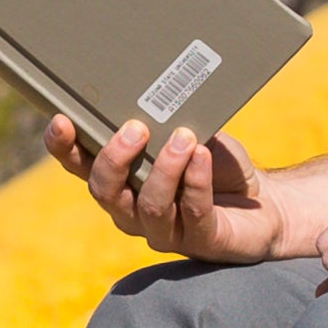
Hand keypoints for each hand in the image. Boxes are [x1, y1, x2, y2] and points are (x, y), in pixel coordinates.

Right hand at [50, 116, 275, 259]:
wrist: (265, 205)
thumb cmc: (214, 165)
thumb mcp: (187, 133)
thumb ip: (166, 119)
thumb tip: (156, 85)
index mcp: (120, 182)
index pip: (80, 167)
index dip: (64, 148)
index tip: (62, 119)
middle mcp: (132, 211)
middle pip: (104, 191)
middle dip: (114, 158)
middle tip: (136, 128)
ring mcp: (164, 231)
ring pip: (148, 206)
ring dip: (164, 169)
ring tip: (183, 138)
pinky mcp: (201, 241)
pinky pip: (192, 212)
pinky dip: (195, 182)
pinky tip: (201, 157)